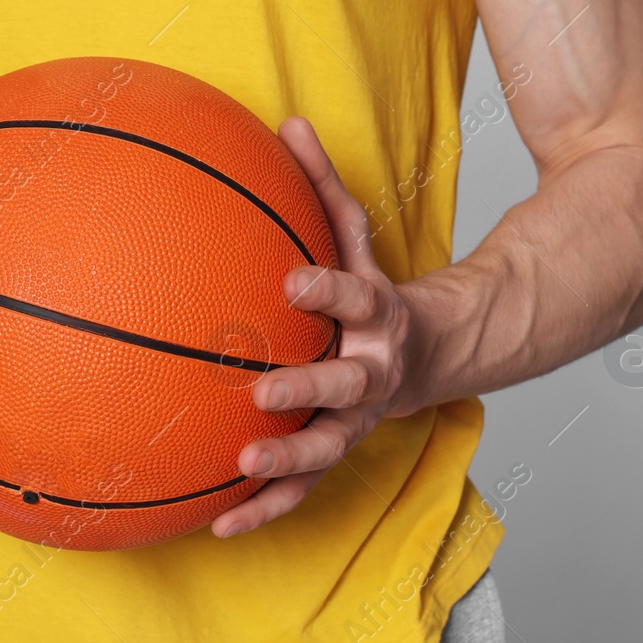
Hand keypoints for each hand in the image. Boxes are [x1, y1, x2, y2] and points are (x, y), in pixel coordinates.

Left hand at [212, 116, 416, 537]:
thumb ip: (321, 186)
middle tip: (263, 390)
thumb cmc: (371, 291)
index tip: (291, 282)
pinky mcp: (335, 452)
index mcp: (378, 316)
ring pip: (329, 448)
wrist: (424, 355)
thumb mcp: (353, 236)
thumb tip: (289, 120)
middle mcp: (373, 373)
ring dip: (289, 460)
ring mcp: (357, 421)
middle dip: (308, 388)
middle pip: (349, 386)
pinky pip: (301, 489)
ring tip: (243, 462)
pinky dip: (265, 506)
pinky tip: (219, 522)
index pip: (357, 297)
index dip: (329, 290)